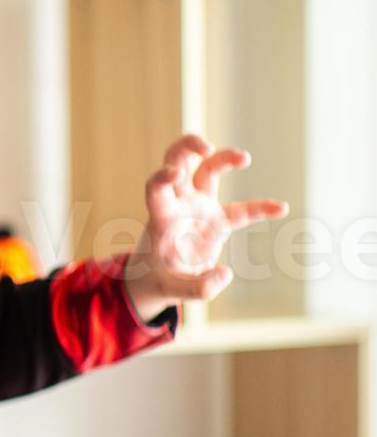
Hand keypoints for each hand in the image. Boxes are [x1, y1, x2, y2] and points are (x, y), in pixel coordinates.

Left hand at [124, 133, 289, 318]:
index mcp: (162, 217)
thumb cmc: (162, 280)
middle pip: (178, 160)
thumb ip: (200, 287)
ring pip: (207, 169)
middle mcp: (179, 204)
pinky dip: (260, 207)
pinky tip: (280, 208)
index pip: (156, 188)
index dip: (162, 176)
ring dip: (224, 157)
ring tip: (244, 158)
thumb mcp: (176, 291)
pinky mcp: (216, 217)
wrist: (160, 279)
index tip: (174, 174)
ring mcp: (198, 206)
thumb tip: (227, 274)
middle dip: (189, 145)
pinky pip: (242, 209)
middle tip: (208, 147)